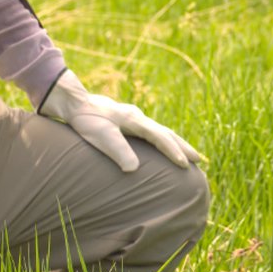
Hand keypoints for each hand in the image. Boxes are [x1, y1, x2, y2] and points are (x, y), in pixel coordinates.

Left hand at [39, 71, 205, 172]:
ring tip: (186, 156)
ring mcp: (132, 118)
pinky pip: (150, 132)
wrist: (72, 102)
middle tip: (200, 160)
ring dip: (175, 143)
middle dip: (183, 147)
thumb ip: (117, 150)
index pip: (160, 137)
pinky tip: (160, 147)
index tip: (185, 165)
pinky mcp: (126, 121)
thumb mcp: (100, 135)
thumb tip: (134, 169)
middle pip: (166, 133)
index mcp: (134, 120)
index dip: (173, 151)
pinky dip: (162, 140)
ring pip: (160, 131)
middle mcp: (137, 117)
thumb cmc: (86, 120)